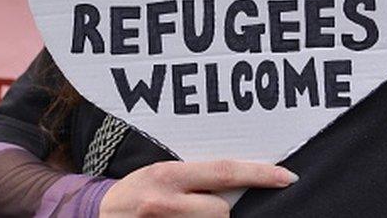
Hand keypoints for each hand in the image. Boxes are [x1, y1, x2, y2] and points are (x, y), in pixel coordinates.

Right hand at [99, 160, 296, 216]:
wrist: (99, 213)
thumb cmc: (137, 190)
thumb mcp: (163, 174)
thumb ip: (195, 177)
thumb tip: (237, 181)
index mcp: (169, 176)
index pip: (224, 173)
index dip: (259, 175)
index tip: (288, 176)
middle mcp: (166, 202)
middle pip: (221, 212)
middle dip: (218, 210)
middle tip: (195, 207)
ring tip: (183, 216)